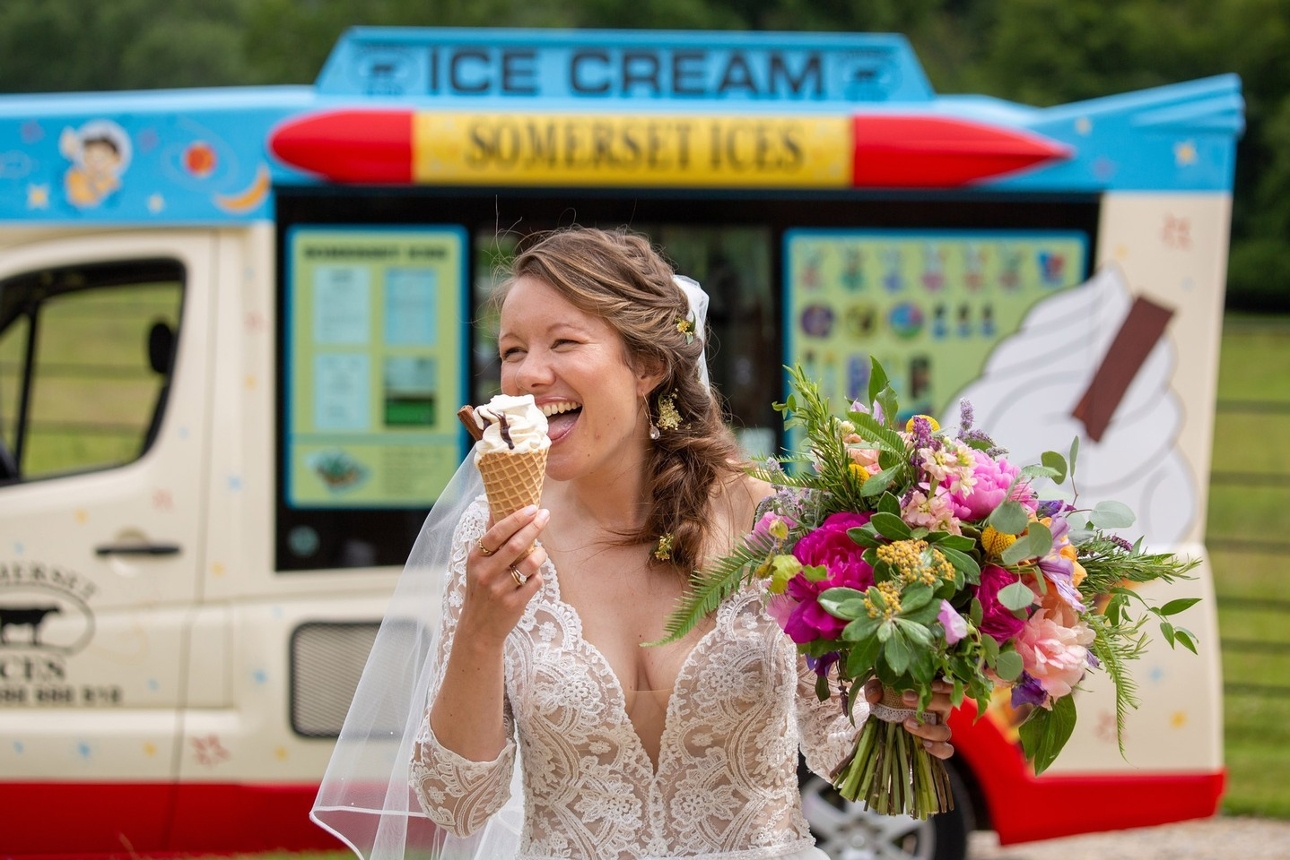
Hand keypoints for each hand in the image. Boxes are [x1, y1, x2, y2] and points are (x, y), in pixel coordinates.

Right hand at [458, 505, 549, 645]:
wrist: (479, 628)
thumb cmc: (481, 589)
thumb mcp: (477, 564)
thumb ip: (489, 537)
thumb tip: (494, 506)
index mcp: (476, 559)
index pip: (496, 532)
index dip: (516, 518)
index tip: (532, 507)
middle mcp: (486, 573)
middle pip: (516, 545)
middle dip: (534, 527)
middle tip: (545, 515)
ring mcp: (500, 590)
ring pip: (530, 563)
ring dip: (540, 554)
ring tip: (540, 552)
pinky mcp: (514, 604)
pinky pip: (536, 582)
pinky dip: (538, 575)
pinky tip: (532, 576)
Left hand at [863, 678, 955, 760]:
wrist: (886, 716)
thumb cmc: (890, 696)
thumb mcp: (881, 687)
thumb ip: (875, 687)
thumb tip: (874, 696)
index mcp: (934, 691)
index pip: (949, 684)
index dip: (944, 684)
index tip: (928, 683)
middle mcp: (941, 708)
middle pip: (948, 704)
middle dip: (930, 701)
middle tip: (906, 699)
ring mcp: (939, 727)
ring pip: (945, 730)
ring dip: (928, 729)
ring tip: (907, 724)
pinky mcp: (936, 743)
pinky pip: (946, 750)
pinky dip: (939, 749)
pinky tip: (924, 745)